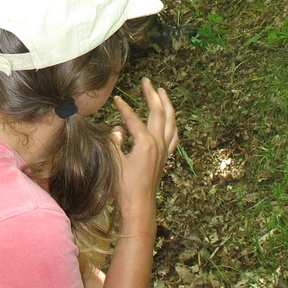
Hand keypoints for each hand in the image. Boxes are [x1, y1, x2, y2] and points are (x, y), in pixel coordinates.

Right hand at [110, 78, 178, 224]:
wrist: (139, 207)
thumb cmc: (124, 187)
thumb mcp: (114, 162)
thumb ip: (114, 143)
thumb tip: (118, 130)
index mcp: (145, 143)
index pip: (134, 118)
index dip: (124, 107)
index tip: (115, 97)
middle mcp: (158, 144)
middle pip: (158, 112)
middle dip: (152, 94)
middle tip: (147, 81)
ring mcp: (164, 151)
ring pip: (170, 121)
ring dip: (167, 105)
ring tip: (162, 92)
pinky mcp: (165, 158)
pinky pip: (173, 136)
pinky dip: (172, 124)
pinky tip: (170, 120)